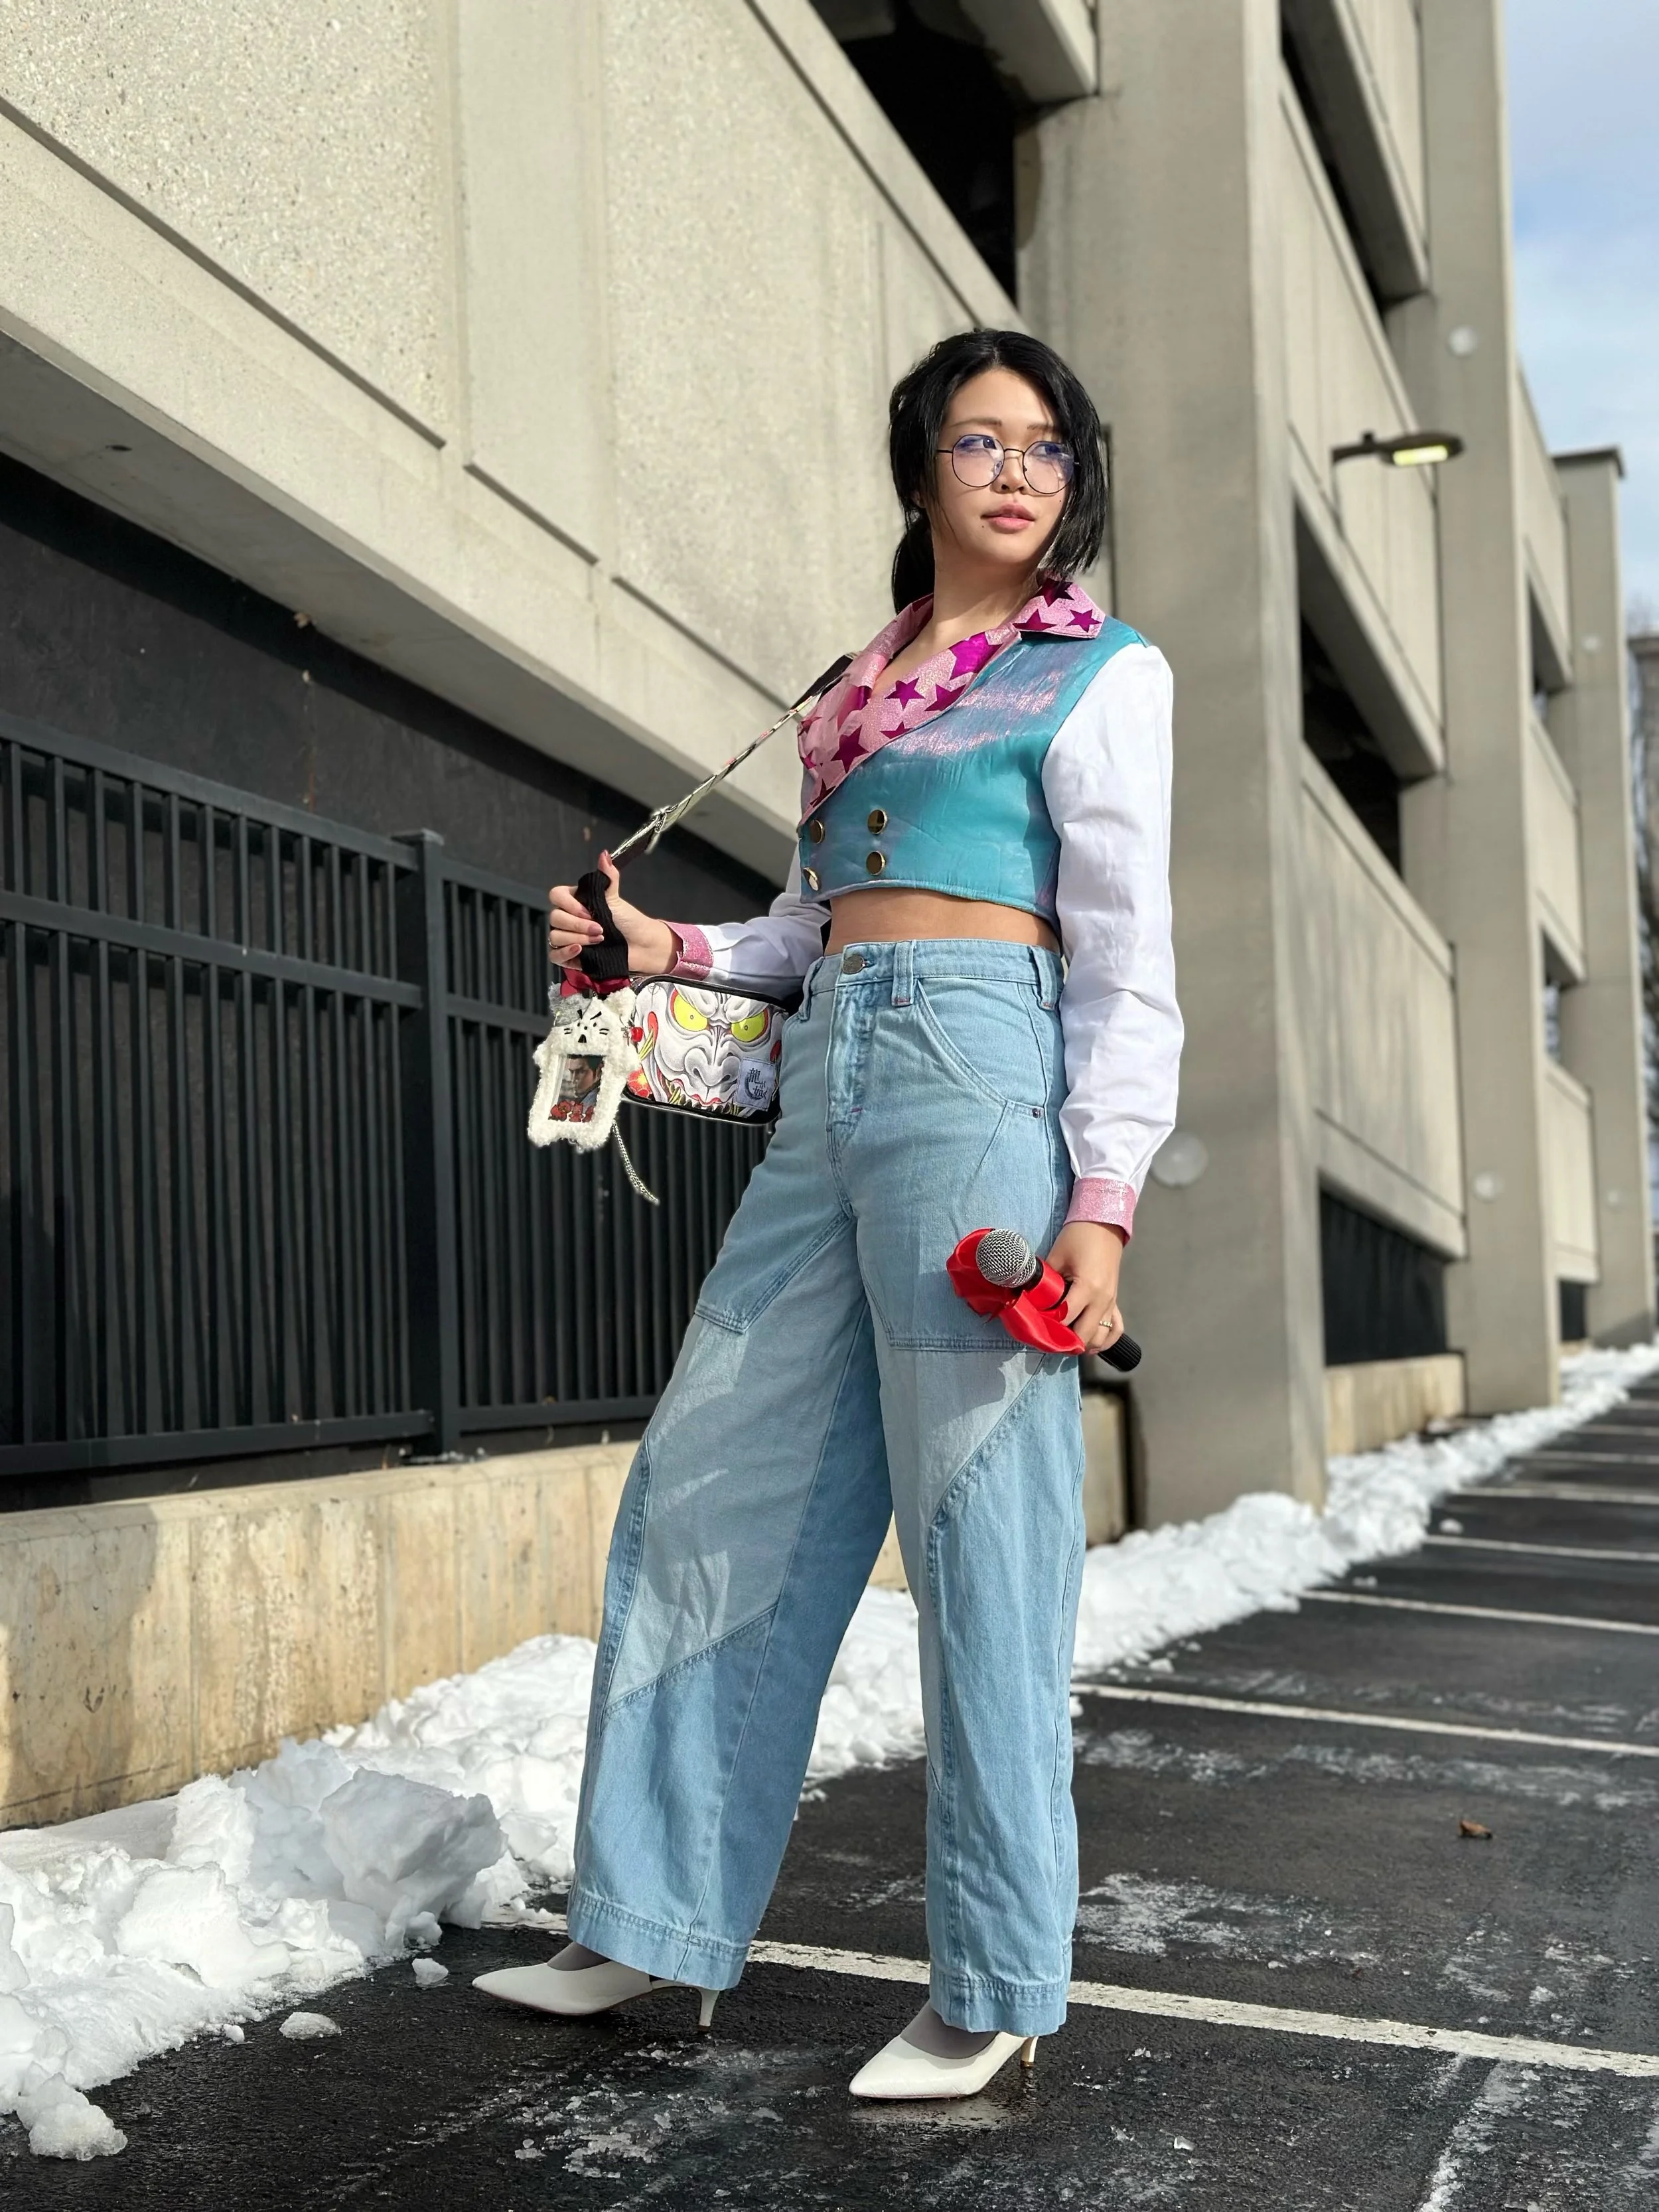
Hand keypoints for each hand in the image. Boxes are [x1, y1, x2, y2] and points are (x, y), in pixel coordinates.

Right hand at [547, 852, 676, 976]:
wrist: (641, 945)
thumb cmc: (628, 921)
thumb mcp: (616, 898)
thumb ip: (608, 877)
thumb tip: (604, 854)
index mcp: (575, 901)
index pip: (555, 896)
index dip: (569, 904)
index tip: (589, 911)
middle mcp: (568, 918)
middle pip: (555, 918)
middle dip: (578, 925)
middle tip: (602, 930)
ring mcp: (568, 937)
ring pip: (555, 937)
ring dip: (577, 938)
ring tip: (600, 941)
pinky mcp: (571, 956)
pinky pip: (554, 955)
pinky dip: (565, 953)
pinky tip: (580, 950)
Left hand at [1045, 1220, 1126, 1353]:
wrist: (1104, 1224)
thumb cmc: (1079, 1237)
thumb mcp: (1057, 1257)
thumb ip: (1045, 1282)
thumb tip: (1030, 1300)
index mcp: (1087, 1288)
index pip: (1066, 1319)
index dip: (1049, 1327)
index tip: (1034, 1328)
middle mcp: (1102, 1299)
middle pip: (1085, 1335)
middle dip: (1065, 1342)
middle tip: (1047, 1340)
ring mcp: (1112, 1302)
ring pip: (1101, 1338)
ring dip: (1084, 1344)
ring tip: (1065, 1342)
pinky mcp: (1115, 1301)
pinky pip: (1115, 1329)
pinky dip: (1104, 1340)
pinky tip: (1090, 1343)